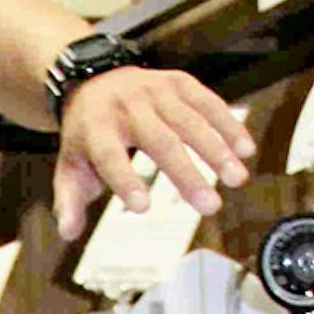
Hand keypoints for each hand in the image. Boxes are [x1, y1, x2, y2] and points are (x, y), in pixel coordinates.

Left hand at [52, 65, 255, 241]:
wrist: (94, 81)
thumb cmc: (87, 135)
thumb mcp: (69, 165)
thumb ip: (69, 200)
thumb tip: (67, 232)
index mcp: (96, 129)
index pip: (110, 156)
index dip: (126, 181)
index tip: (143, 208)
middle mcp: (127, 107)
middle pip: (160, 141)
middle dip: (186, 174)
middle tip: (210, 206)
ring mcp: (155, 91)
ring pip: (190, 120)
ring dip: (217, 150)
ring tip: (237, 180)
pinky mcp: (178, 83)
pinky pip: (207, 102)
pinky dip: (228, 125)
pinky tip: (246, 149)